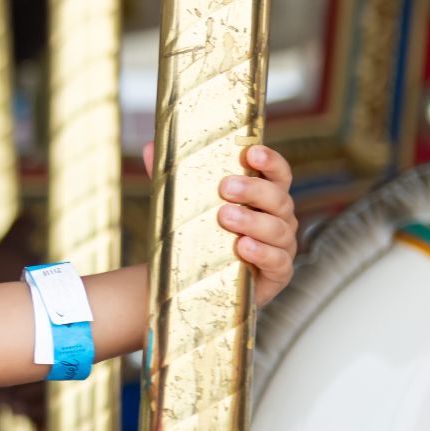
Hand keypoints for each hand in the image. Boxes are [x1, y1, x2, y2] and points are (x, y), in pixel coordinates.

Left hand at [141, 141, 298, 305]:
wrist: (199, 282)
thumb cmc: (202, 236)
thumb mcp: (187, 206)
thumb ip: (172, 178)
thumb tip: (148, 148)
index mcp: (264, 197)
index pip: (277, 174)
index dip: (270, 162)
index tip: (252, 152)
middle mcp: (279, 218)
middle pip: (278, 198)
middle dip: (254, 190)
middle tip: (226, 187)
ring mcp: (281, 246)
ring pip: (278, 229)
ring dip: (253, 221)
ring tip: (225, 216)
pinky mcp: (277, 274)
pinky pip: (278, 262)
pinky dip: (262, 253)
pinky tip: (243, 247)